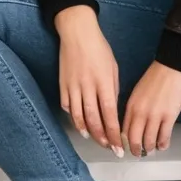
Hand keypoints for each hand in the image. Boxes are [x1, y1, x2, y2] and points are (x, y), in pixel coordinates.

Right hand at [55, 6, 123, 155]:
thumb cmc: (99, 47)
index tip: (119, 146)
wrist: (77, 32)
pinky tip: (79, 123)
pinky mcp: (62, 84)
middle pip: (93, 120)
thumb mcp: (113, 67)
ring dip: (86, 131)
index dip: (114, 134)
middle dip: (102, 138)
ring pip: (78, 116)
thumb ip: (112, 89)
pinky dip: (73, 117)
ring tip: (94, 140)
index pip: (109, 115)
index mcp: (103, 82)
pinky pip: (67, 106)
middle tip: (109, 149)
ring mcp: (72, 86)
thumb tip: (111, 109)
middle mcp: (87, 87)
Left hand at [122, 61, 180, 156]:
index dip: (124, 142)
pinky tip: (163, 146)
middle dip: (135, 150)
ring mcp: (155, 116)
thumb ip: (134, 108)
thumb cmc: (154, 78)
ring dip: (149, 148)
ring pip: (149, 141)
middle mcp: (140, 113)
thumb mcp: (137, 93)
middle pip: (133, 139)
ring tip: (151, 150)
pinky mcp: (169, 117)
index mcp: (131, 106)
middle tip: (137, 153)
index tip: (126, 147)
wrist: (171, 68)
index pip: (123, 130)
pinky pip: (164, 136)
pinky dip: (163, 144)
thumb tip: (133, 124)